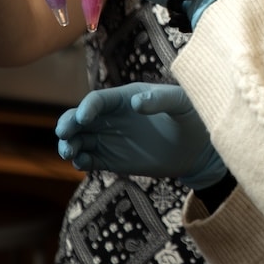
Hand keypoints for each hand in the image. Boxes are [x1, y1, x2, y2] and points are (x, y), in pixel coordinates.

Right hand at [55, 82, 225, 189]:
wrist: (199, 148)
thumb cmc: (193, 117)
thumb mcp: (182, 103)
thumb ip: (162, 100)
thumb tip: (136, 103)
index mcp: (126, 98)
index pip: (98, 100)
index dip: (87, 107)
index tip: (84, 118)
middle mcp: (113, 117)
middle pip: (79, 119)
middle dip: (67, 124)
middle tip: (64, 134)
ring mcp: (111, 139)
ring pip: (80, 140)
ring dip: (69, 145)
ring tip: (70, 153)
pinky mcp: (113, 160)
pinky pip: (90, 160)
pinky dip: (81, 162)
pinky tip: (82, 164)